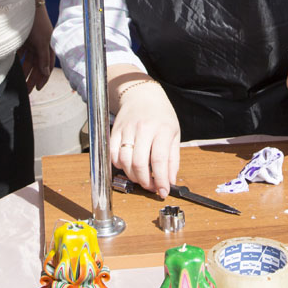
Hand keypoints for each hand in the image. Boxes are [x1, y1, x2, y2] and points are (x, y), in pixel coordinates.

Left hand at [20, 3, 53, 91]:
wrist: (27, 6)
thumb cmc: (37, 22)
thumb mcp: (42, 41)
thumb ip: (43, 57)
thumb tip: (45, 73)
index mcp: (48, 47)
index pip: (47, 67)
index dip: (43, 78)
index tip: (37, 89)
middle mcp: (41, 47)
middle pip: (36, 67)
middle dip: (31, 79)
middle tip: (25, 91)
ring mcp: (31, 44)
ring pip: (27, 62)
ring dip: (24, 72)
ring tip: (18, 83)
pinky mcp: (22, 41)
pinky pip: (20, 55)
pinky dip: (17, 63)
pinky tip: (13, 70)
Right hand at [110, 81, 179, 197]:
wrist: (142, 95)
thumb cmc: (161, 116)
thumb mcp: (174, 134)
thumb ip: (173, 159)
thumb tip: (170, 181)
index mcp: (162, 129)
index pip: (159, 160)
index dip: (161, 180)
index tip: (163, 191)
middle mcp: (143, 128)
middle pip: (139, 163)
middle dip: (145, 181)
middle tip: (151, 186)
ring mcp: (127, 129)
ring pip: (124, 160)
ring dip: (132, 176)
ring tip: (141, 177)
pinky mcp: (115, 131)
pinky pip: (112, 154)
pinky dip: (119, 165)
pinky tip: (128, 166)